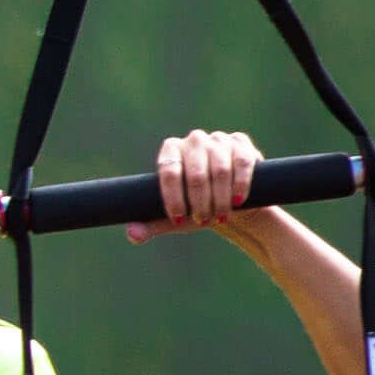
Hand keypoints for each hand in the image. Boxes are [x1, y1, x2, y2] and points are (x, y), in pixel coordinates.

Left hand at [123, 127, 271, 246]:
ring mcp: (219, 139)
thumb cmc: (197, 208)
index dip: (173, 198)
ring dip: (220, 199)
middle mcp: (194, 140)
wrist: (231, 203)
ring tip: (220, 216)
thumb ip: (151, 225)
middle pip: (195, 174)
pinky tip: (237, 202)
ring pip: (220, 171)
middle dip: (199, 203)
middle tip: (203, 220)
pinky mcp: (241, 143)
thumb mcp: (174, 219)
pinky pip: (241, 163)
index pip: (168, 172)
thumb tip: (133, 235)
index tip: (178, 219)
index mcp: (171, 150)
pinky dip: (239, 186)